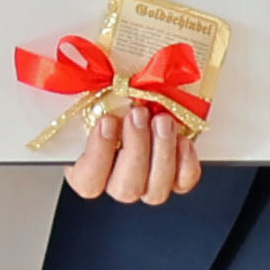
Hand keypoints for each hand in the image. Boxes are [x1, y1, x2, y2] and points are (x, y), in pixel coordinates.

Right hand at [66, 102, 202, 205]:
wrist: (141, 104)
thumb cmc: (112, 102)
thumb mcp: (92, 97)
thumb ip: (87, 96)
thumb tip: (83, 77)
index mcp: (87, 169)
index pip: (88, 182)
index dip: (99, 155)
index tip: (107, 121)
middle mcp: (116, 183)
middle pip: (125, 189)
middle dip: (136, 148)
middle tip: (139, 114)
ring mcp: (146, 185)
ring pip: (155, 191)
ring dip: (162, 153)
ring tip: (163, 121)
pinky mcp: (173, 179)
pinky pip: (183, 182)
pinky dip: (186, 163)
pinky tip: (182, 139)